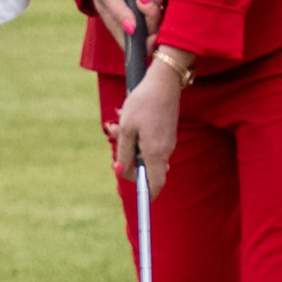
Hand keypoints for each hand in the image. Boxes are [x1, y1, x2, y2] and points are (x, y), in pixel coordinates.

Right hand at [84, 0, 166, 55]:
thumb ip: (119, 12)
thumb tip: (131, 30)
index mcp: (122, 28)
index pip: (140, 47)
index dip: (150, 45)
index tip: (153, 35)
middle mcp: (137, 21)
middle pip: (154, 27)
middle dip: (149, 9)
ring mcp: (146, 7)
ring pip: (159, 5)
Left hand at [112, 58, 183, 197]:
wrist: (164, 81)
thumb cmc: (143, 103)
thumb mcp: (127, 128)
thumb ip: (124, 152)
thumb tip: (120, 172)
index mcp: (155, 153)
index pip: (155, 184)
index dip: (147, 194)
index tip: (139, 200)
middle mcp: (164, 150)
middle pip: (145, 167)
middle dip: (126, 157)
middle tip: (114, 137)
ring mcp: (167, 141)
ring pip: (144, 151)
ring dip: (128, 142)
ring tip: (117, 122)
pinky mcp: (166, 131)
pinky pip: (148, 140)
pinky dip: (136, 134)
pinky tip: (127, 116)